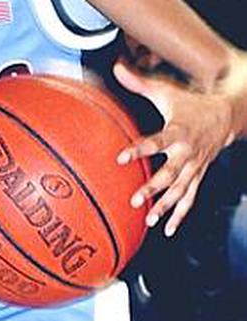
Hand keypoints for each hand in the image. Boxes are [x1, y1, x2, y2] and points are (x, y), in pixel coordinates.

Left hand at [114, 61, 239, 236]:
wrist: (227, 115)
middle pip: (170, 172)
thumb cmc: (190, 104)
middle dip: (154, 186)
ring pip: (181, 190)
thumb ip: (139, 83)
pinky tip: (167, 230)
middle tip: (135, 198)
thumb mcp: (167, 91)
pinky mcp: (198, 176)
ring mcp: (195, 167)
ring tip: (149, 219)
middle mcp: (187, 153)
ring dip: (166, 206)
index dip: (139, 149)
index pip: (156, 141)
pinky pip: (190, 199)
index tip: (121, 157)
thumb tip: (116, 67)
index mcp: (178, 131)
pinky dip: (180, 215)